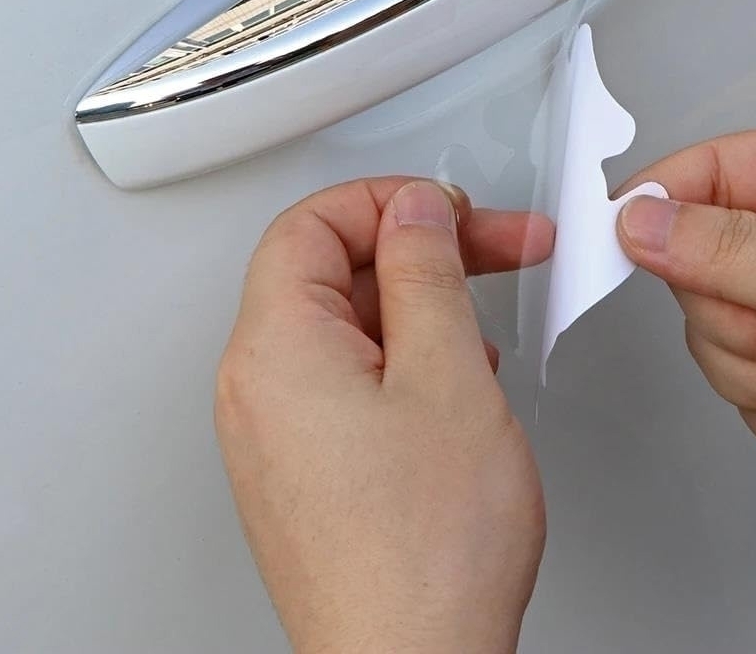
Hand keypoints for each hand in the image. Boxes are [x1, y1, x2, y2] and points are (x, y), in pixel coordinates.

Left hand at [215, 178, 553, 653]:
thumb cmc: (426, 554)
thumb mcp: (446, 373)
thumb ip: (426, 272)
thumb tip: (414, 210)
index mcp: (278, 349)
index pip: (312, 223)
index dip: (388, 201)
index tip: (449, 210)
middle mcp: (260, 387)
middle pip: (333, 270)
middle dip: (421, 251)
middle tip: (495, 249)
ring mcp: (279, 431)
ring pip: (347, 324)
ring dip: (420, 305)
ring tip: (484, 319)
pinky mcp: (306, 465)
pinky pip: (348, 377)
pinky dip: (405, 356)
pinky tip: (456, 376)